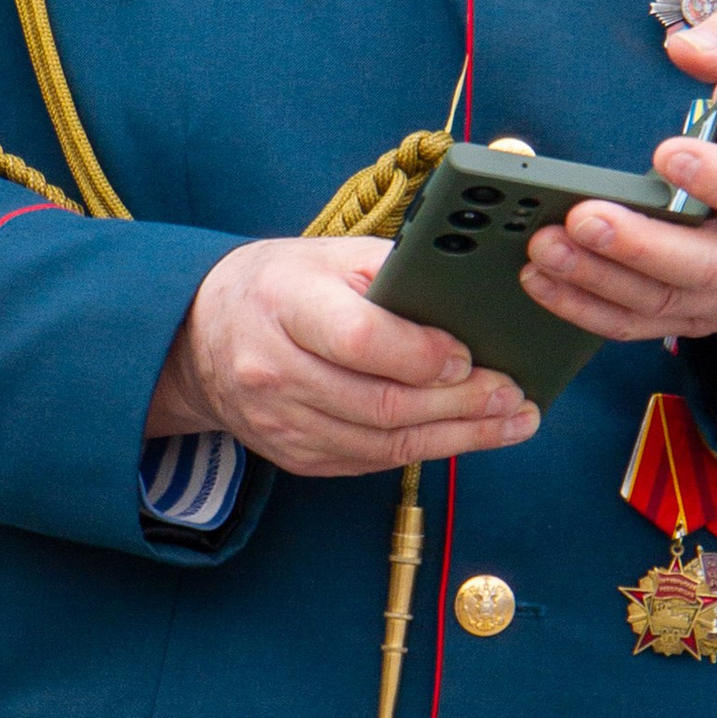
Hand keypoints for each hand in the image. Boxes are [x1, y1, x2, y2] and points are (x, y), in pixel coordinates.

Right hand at [148, 237, 540, 479]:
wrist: (202, 337)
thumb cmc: (282, 286)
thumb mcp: (329, 256)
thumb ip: (393, 273)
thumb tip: (470, 300)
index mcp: (284, 303)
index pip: (359, 339)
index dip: (422, 354)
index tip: (470, 355)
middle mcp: (274, 369)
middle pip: (381, 403)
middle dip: (461, 404)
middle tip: (514, 395)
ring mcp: (280, 422)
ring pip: (384, 443)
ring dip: (459, 437)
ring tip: (511, 421)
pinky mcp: (294, 456)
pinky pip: (371, 461)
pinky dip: (426, 450)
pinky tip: (467, 436)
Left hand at [518, 5, 716, 343]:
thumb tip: (684, 47)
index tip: (667, 153)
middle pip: (705, 264)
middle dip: (638, 244)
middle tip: (581, 216)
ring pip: (664, 300)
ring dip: (598, 278)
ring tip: (543, 247)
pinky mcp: (692, 316)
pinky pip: (638, 324)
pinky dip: (587, 309)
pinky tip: (542, 281)